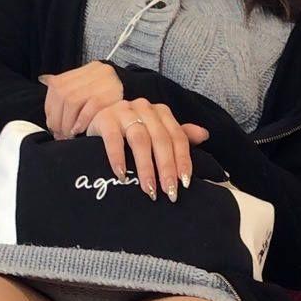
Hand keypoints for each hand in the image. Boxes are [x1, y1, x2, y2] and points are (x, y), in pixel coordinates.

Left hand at [37, 61, 123, 138]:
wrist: (139, 94)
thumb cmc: (109, 99)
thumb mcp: (87, 90)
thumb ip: (67, 88)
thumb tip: (42, 78)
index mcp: (82, 71)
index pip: (56, 88)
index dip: (51, 110)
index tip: (54, 127)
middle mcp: (91, 71)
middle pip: (62, 95)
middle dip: (58, 119)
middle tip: (61, 135)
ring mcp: (102, 81)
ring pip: (72, 100)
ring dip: (67, 122)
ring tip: (70, 135)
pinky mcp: (112, 92)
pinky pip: (90, 107)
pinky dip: (81, 120)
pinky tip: (79, 130)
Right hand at [85, 97, 208, 200]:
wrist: (95, 124)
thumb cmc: (129, 133)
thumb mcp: (155, 134)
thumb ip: (178, 136)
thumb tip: (205, 135)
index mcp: (161, 112)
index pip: (177, 137)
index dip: (182, 160)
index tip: (185, 183)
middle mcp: (144, 108)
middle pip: (161, 140)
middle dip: (166, 168)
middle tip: (169, 192)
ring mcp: (123, 111)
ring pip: (140, 140)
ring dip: (146, 168)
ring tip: (149, 190)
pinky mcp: (104, 118)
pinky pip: (113, 139)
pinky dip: (118, 159)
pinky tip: (122, 176)